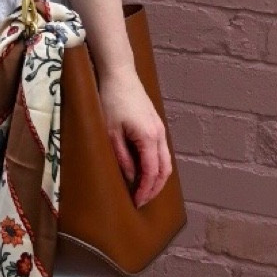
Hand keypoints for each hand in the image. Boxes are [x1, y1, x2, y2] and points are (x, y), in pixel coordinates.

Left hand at [98, 65, 172, 208]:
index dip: (145, 190)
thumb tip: (131, 178)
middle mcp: (159, 135)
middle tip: (141, 201)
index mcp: (149, 137)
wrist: (119, 75)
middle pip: (164, 170)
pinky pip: (162, 151)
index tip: (136, 202)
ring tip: (143, 190)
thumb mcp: (110, 132)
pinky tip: (145, 171)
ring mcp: (160, 129)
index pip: (151, 172)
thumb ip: (122, 157)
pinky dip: (157, 166)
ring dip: (157, 178)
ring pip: (166, 161)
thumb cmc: (111, 100)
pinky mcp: (156, 125)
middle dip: (154, 189)